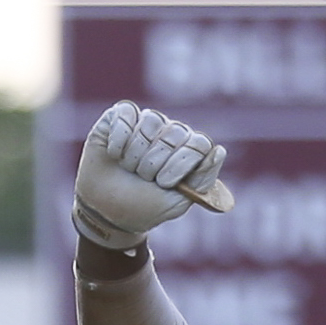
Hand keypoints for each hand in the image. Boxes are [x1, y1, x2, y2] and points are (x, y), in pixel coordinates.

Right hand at [73, 101, 233, 249]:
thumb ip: (202, 180)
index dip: (182, 162)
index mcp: (189, 151)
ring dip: (135, 153)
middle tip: (143, 178)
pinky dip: (119, 138)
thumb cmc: (144, 207)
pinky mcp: (121, 116)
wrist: (106, 211)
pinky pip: (127, 113)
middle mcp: (170, 132)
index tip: (164, 182)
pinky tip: (115, 154)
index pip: (199, 143)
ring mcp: (147, 122)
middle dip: (155, 163)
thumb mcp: (177, 202)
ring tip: (129, 168)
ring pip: (151, 121)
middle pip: (175, 132)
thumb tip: (219, 150)